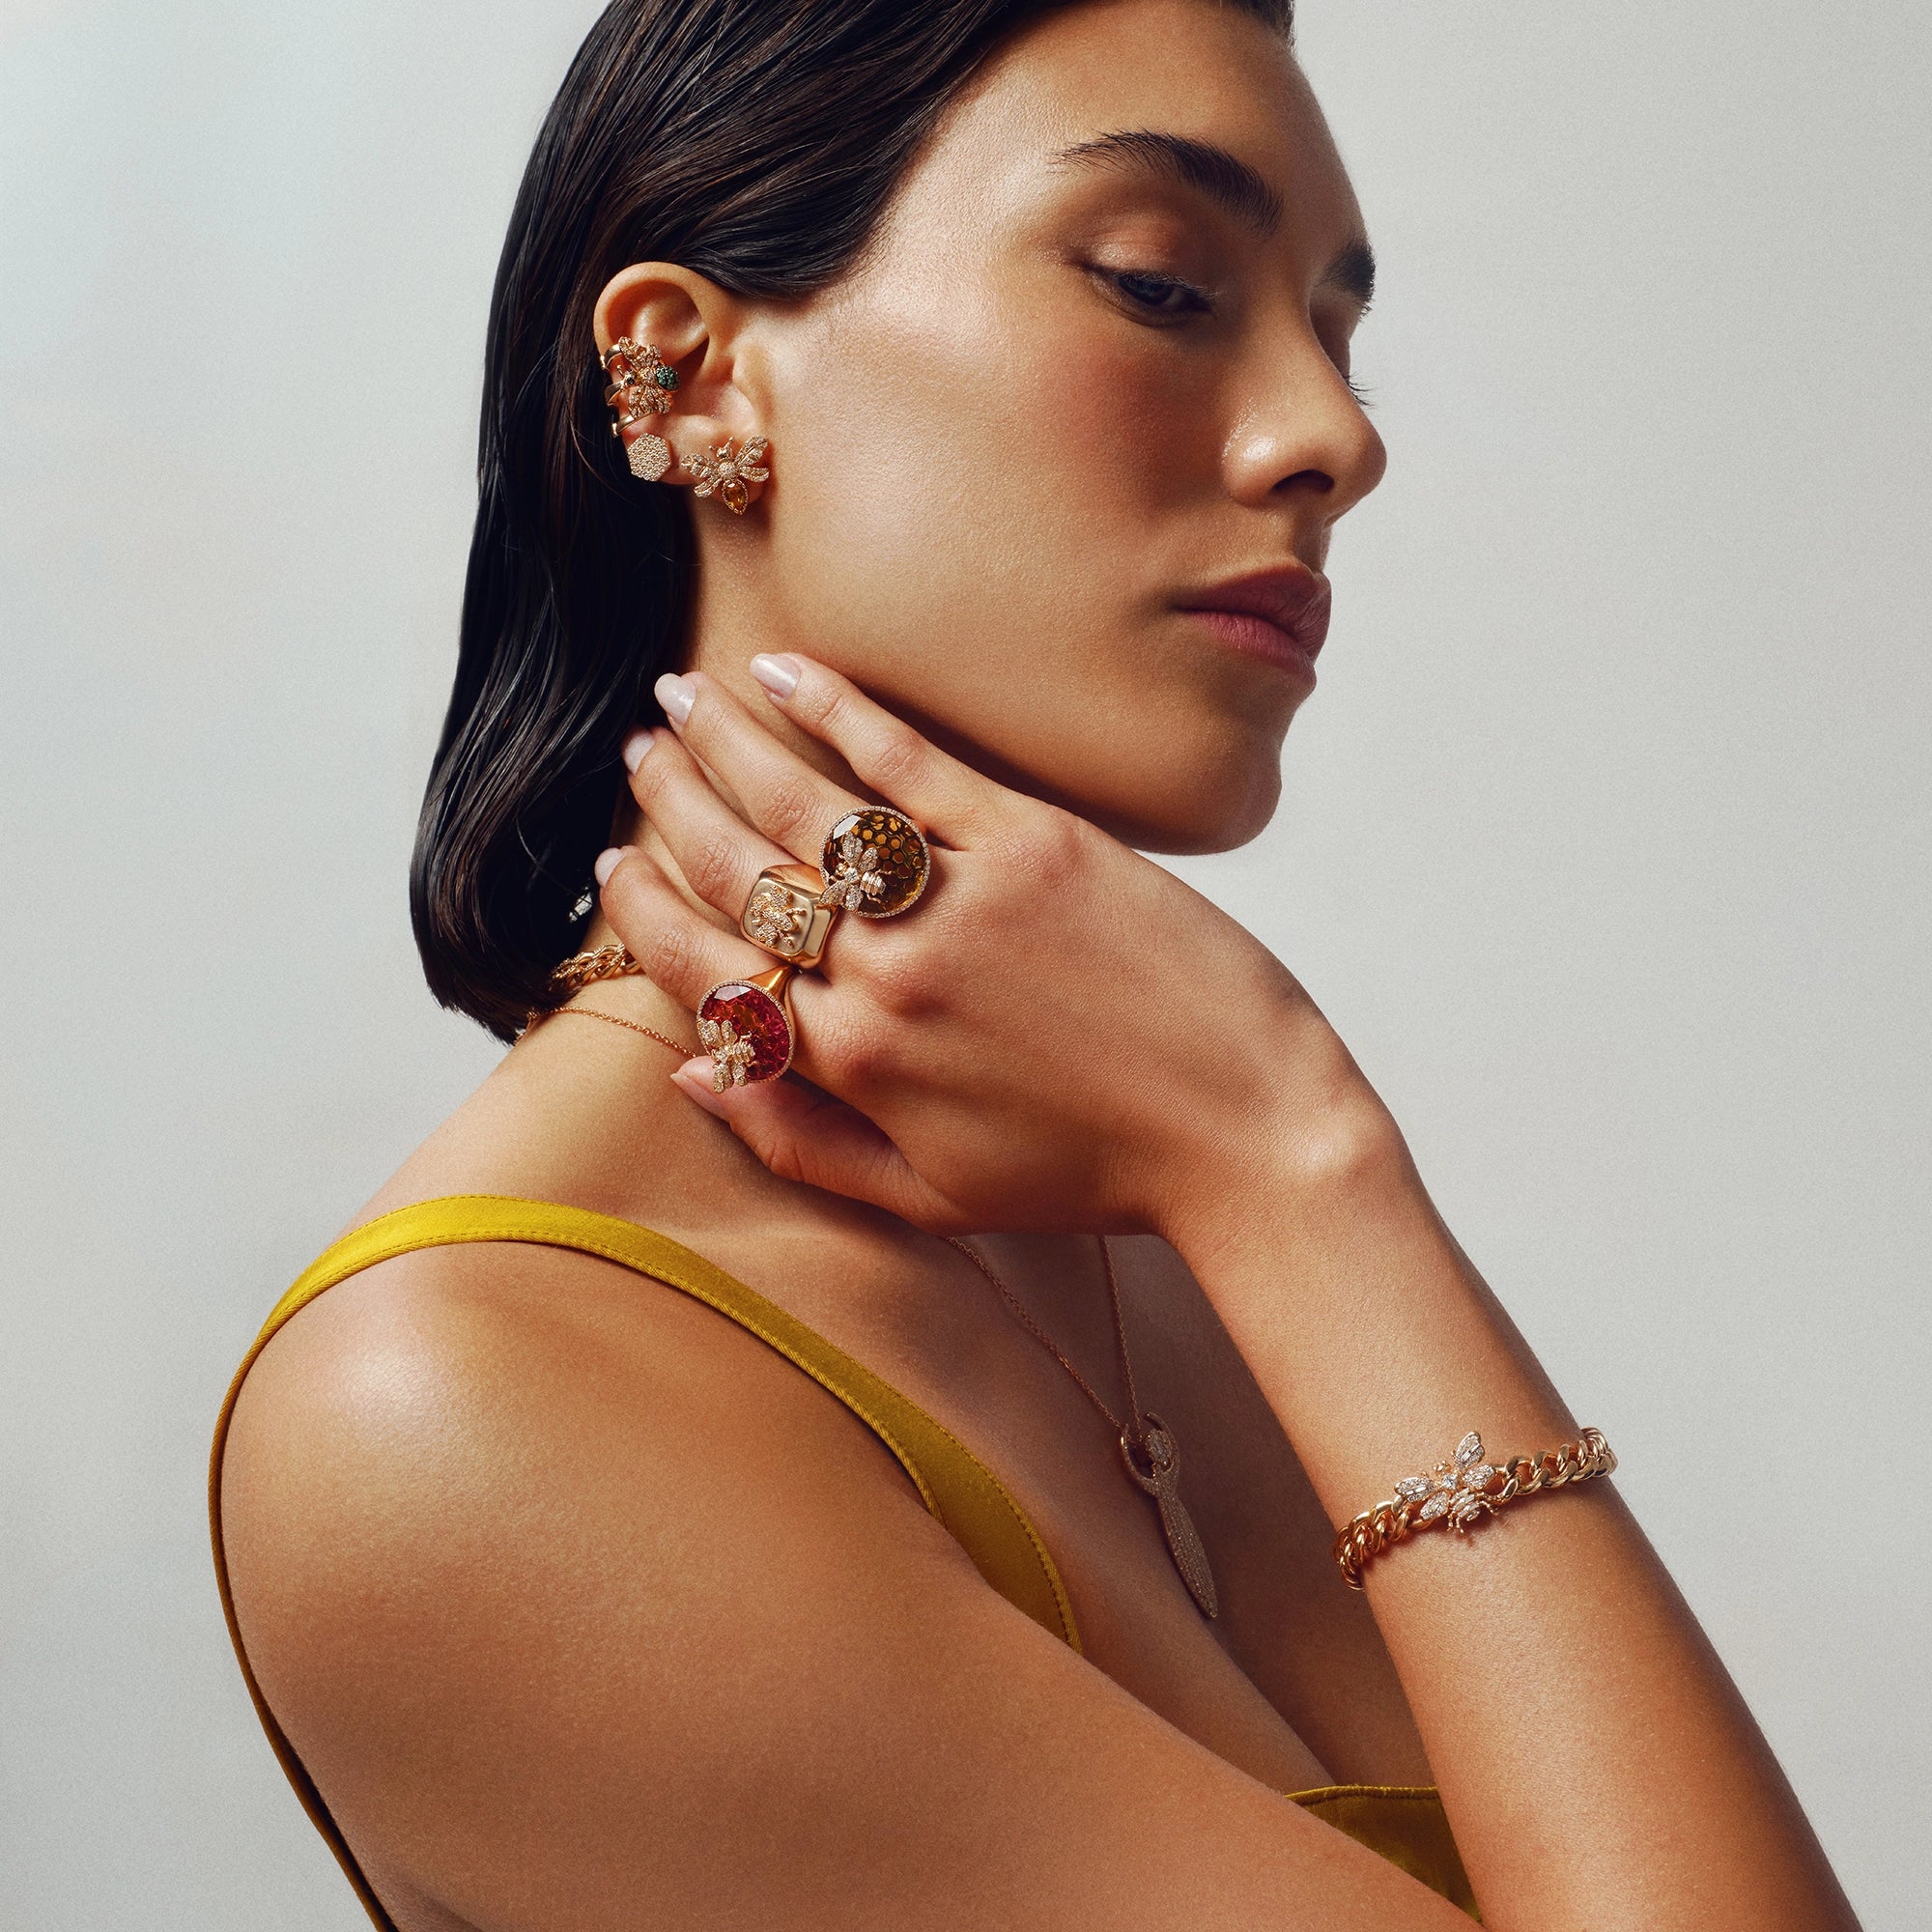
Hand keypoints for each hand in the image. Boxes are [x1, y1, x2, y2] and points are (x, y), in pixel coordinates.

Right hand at [598, 655, 1378, 1243]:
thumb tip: (691, 1068)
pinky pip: (908, 763)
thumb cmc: (1092, 1176)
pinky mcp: (1034, 842)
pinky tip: (786, 671)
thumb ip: (797, 1139)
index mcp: (852, 1064)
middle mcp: (885, 976)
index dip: (643, 910)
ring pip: (801, 804)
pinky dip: (838, 707)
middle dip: (670, 806)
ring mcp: (957, 901)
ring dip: (724, 742)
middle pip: (737, 871)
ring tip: (676, 698)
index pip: (705, 968)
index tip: (614, 861)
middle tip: (636, 756)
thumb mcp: (930, 1197)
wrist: (1248, 1137)